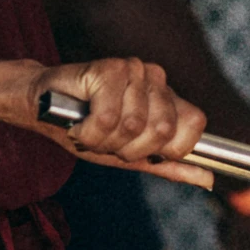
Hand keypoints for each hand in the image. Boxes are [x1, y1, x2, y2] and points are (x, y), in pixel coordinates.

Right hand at [27, 57, 212, 188]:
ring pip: (132, 127)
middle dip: (129, 149)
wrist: (41, 106)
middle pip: (161, 132)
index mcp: (167, 98)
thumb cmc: (87, 129)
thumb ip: (169, 166)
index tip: (145, 151)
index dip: (170, 149)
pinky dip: (88, 132)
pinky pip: (108, 120)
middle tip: (108, 140)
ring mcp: (134, 70)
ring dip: (103, 141)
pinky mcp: (109, 69)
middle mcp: (156, 79)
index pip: (195, 125)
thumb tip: (208, 180)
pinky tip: (79, 121)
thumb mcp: (131, 155)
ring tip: (90, 127)